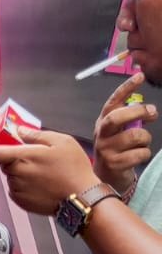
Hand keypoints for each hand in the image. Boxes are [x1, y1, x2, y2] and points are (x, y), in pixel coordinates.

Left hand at [0, 129, 98, 214]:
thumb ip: (35, 135)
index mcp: (22, 158)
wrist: (82, 198)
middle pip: (4, 163)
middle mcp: (16, 175)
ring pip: (12, 176)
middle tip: (34, 156)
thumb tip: (21, 130)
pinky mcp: (22, 203)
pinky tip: (42, 183)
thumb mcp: (61, 142)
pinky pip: (16, 190)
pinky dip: (25, 185)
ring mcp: (18, 190)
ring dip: (21, 172)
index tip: (1, 143)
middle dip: (15, 158)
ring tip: (44, 172)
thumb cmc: (74, 170)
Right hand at [93, 72, 155, 189]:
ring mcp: (105, 149)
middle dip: (138, 112)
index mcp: (103, 122)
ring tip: (143, 143)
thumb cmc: (116, 149)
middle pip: (117, 117)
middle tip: (153, 112)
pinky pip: (139, 154)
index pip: (113, 101)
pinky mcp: (114, 164)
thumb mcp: (118, 132)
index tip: (140, 76)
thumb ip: (130, 120)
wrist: (105, 177)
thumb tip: (150, 111)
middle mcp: (101, 134)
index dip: (126, 88)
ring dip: (146, 139)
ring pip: (135, 136)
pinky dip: (144, 154)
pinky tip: (138, 157)